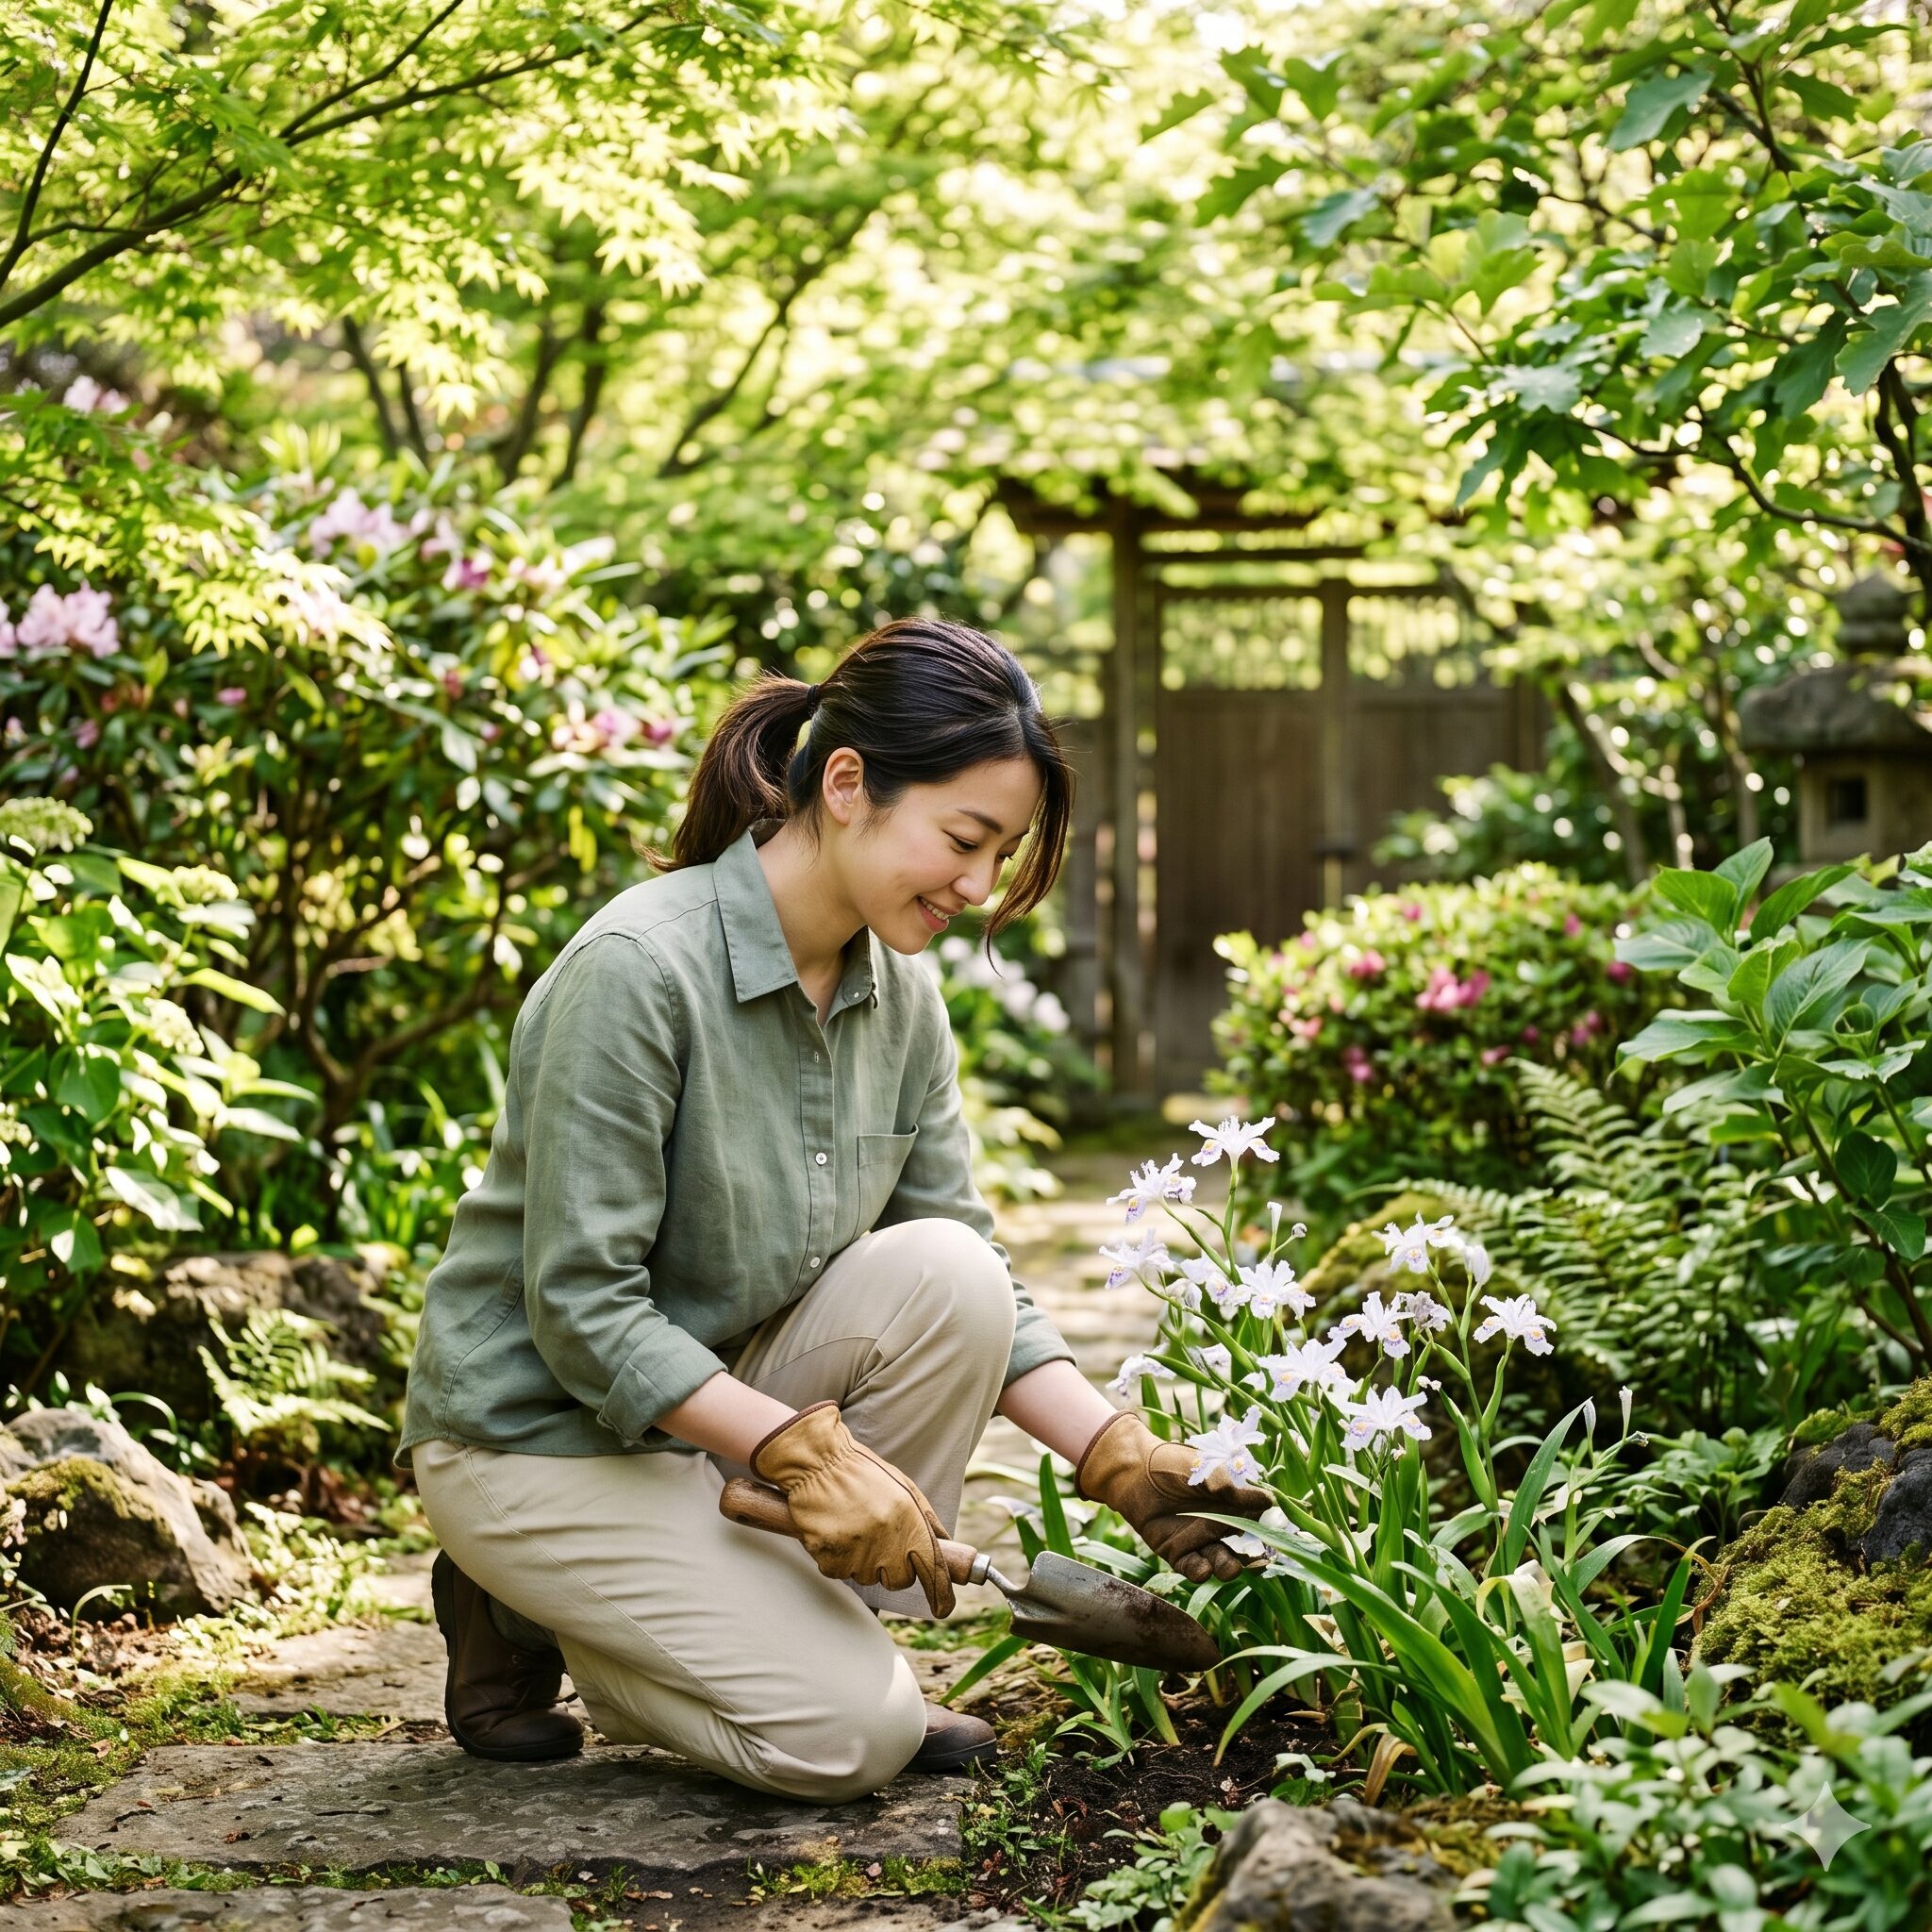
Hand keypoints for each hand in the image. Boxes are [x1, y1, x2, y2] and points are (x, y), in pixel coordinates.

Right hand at [749, 1401, 955, 1616]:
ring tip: (854, 1527)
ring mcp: (857, 1553)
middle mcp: (887, 1541)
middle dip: (893, 1567)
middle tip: (880, 1539)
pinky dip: (838, 1558)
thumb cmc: (862, 1473)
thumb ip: (926, 1519)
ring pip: (867, 1577)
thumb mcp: (904, 1487)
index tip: (943, 1608)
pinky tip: (836, 1531)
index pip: (932, 1569)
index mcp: (910, 1522)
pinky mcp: (830, 1559)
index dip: (940, 1593)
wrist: (818, 1464)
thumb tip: (944, 1544)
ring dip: (863, 1561)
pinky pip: (840, 1572)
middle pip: (899, 1580)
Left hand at [1075, 1410, 1270, 1581]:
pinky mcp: (1178, 1553)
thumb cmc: (1174, 1464)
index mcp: (1233, 1504)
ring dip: (1229, 1568)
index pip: (1259, 1523)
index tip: (1279, 1540)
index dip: (1271, 1534)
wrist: (1135, 1470)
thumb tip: (1269, 1501)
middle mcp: (1221, 1525)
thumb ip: (1234, 1489)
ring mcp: (1200, 1540)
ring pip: (1223, 1564)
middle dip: (1254, 1560)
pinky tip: (1203, 1567)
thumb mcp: (1208, 1472)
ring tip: (1229, 1565)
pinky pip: (1195, 1569)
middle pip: (1246, 1551)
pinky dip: (1201, 1572)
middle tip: (1258, 1562)